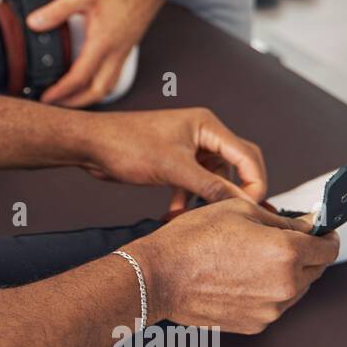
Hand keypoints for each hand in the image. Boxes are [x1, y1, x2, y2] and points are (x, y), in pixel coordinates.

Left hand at [26, 0, 168, 107]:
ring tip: (69, 98)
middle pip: (97, 92)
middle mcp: (116, 53)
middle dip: (76, 104)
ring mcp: (124, 52)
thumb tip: (34, 23)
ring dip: (88, 97)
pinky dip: (98, 85)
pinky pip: (113, 76)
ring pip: (107, 86)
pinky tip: (87, 79)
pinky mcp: (127, 48)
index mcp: (103, 43)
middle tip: (55, 106)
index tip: (45, 99)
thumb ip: (57, 10)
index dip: (60, 92)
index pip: (79, 78)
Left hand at [80, 107, 267, 210]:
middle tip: (237, 216)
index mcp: (207, 126)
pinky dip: (188, 199)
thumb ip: (210, 186)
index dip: (255, 183)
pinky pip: (193, 183)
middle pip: (236, 165)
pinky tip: (176, 216)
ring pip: (213, 178)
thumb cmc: (127, 145)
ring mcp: (187, 148)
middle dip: (237, 192)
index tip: (251, 209)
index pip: (247, 155)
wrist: (90, 145)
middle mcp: (202, 134)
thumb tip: (242, 203)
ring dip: (209, 199)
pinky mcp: (173, 162)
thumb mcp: (173, 169)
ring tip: (202, 220)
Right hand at [123, 199, 339, 333]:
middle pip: (316, 270)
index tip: (322, 232)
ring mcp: (271, 309)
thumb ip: (282, 221)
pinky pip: (274, 305)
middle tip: (284, 242)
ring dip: (287, 274)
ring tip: (253, 260)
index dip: (327, 236)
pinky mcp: (255, 324)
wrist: (159, 277)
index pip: (329, 248)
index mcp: (286, 252)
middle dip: (307, 254)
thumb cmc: (192, 239)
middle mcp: (285, 285)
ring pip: (296, 289)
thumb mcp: (239, 210)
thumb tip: (307, 226)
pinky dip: (267, 291)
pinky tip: (241, 278)